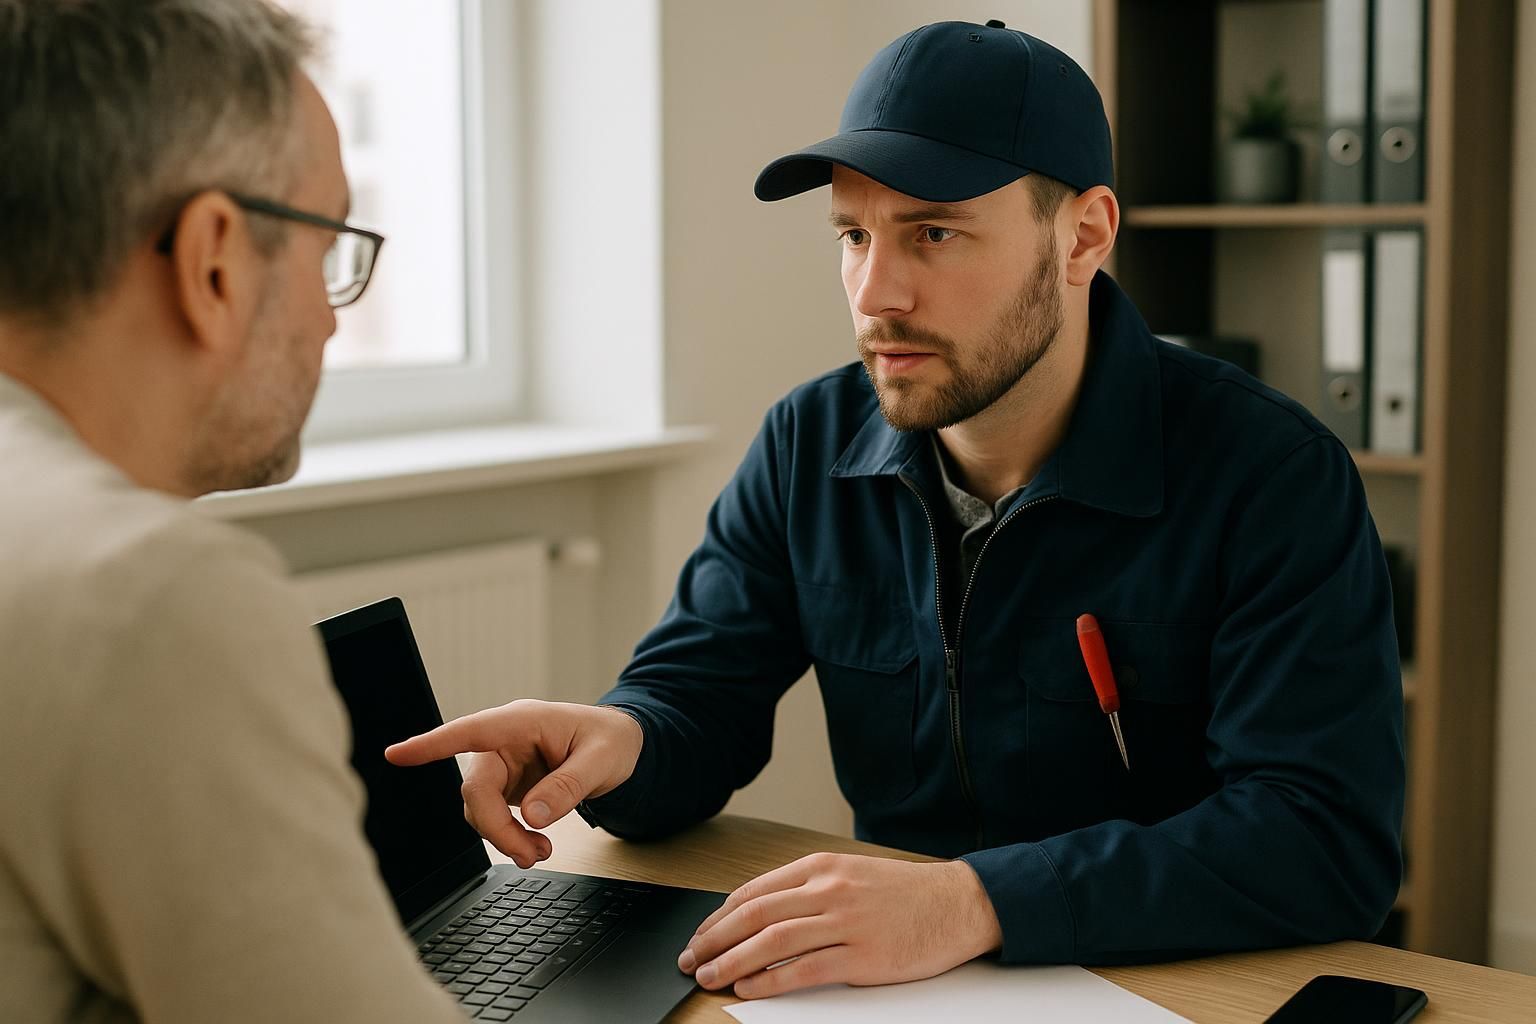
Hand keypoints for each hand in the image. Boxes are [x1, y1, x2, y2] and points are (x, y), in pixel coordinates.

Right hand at [385, 700, 643, 868]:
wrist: (624, 747)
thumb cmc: (612, 739)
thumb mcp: (603, 758)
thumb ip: (569, 785)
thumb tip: (533, 816)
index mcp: (522, 721)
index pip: (469, 731)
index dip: (431, 744)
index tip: (396, 754)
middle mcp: (504, 742)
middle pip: (475, 787)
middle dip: (495, 827)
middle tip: (529, 854)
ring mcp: (503, 765)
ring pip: (480, 808)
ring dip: (504, 837)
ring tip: (540, 853)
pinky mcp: (508, 787)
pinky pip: (494, 816)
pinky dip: (510, 836)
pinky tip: (536, 845)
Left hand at [677, 853, 1001, 998]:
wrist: (959, 903)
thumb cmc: (904, 893)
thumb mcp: (850, 874)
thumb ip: (807, 889)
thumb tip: (756, 913)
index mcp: (821, 867)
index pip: (754, 891)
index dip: (719, 915)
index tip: (700, 934)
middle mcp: (829, 890)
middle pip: (755, 915)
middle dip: (714, 938)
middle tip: (690, 957)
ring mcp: (846, 923)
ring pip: (772, 942)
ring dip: (732, 961)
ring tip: (708, 975)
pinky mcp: (863, 956)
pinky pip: (805, 970)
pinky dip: (770, 981)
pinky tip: (749, 987)